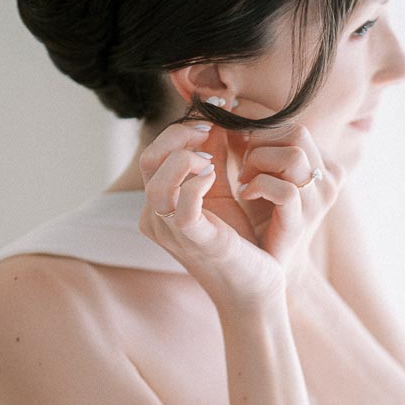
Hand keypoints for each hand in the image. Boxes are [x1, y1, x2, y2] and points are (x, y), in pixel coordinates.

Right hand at [137, 119, 286, 313]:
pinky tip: (214, 178)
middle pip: (149, 161)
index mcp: (159, 205)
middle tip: (211, 132)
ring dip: (186, 160)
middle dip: (180, 137)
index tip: (211, 119)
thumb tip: (214, 117)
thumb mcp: (222, 190)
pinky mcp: (195, 243)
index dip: (180, 130)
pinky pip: (182, 207)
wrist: (255, 288)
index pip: (154, 154)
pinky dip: (196, 184)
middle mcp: (156, 219)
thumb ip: (213, 156)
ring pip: (158, 183)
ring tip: (212, 161)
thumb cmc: (239, 243)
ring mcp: (172, 233)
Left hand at [233, 112, 344, 286]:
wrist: (269, 265)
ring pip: (294, 154)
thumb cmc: (260, 216)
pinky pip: (285, 189)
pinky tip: (246, 193)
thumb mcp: (256, 171)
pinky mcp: (303, 220)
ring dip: (259, 161)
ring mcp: (319, 199)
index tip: (232, 131)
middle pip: (295, 131)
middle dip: (259, 141)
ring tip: (244, 180)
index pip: (292, 122)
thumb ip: (246, 141)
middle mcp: (328, 177)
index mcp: (322, 161)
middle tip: (240, 161)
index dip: (258, 122)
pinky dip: (259, 185)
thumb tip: (222, 106)